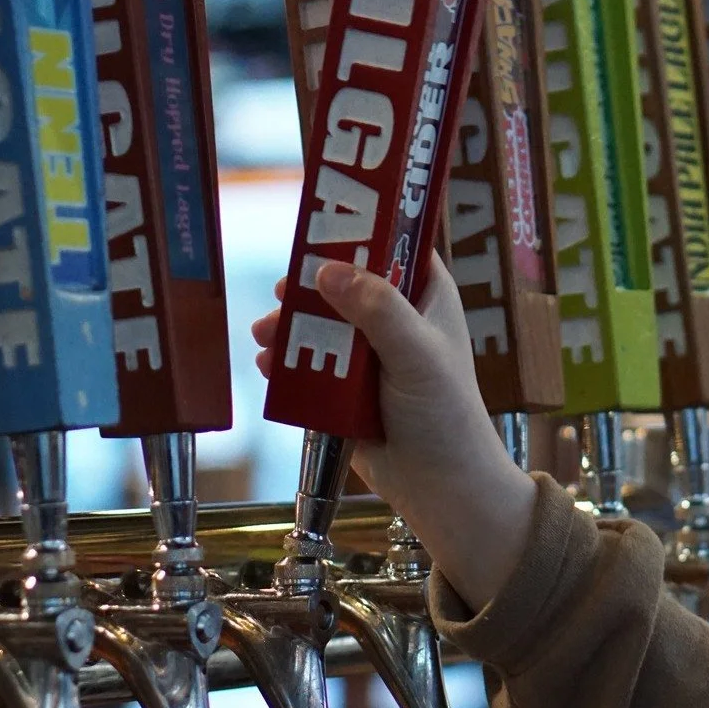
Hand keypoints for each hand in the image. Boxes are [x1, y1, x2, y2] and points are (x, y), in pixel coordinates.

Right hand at [253, 255, 536, 611]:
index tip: (318, 219)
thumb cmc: (445, 416)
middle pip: (344, 282)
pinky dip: (289, 364)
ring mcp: (371, 355)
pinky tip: (269, 367)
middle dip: (308, 287)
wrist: (440, 487)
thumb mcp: (416, 354)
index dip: (357, 227)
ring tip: (264, 337)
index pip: (392, 242)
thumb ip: (377, 309)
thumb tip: (328, 270)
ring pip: (322, 325)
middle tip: (280, 292)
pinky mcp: (348, 390)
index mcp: (426, 295)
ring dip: (290, 327)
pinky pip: (312, 366)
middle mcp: (398, 318)